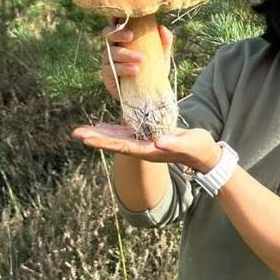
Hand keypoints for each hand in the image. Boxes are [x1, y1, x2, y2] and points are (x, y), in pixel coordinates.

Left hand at [71, 122, 221, 172]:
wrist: (204, 154)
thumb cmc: (199, 148)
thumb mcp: (190, 144)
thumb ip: (175, 143)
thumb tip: (159, 142)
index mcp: (150, 151)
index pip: (122, 146)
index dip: (104, 142)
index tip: (87, 139)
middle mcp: (143, 149)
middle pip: (115, 144)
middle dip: (96, 138)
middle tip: (75, 132)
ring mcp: (145, 144)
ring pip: (118, 139)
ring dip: (101, 134)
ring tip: (83, 130)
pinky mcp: (149, 138)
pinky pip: (127, 133)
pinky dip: (114, 129)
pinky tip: (103, 125)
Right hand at [100, 21, 173, 100]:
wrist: (148, 94)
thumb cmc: (153, 70)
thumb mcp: (161, 56)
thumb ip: (164, 42)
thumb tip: (162, 28)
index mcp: (123, 39)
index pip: (116, 24)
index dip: (116, 18)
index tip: (125, 18)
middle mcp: (113, 47)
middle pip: (107, 34)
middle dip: (118, 33)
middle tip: (131, 36)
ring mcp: (108, 61)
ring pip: (110, 53)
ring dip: (126, 54)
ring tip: (141, 60)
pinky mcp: (107, 76)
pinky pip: (111, 69)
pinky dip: (123, 69)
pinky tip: (135, 70)